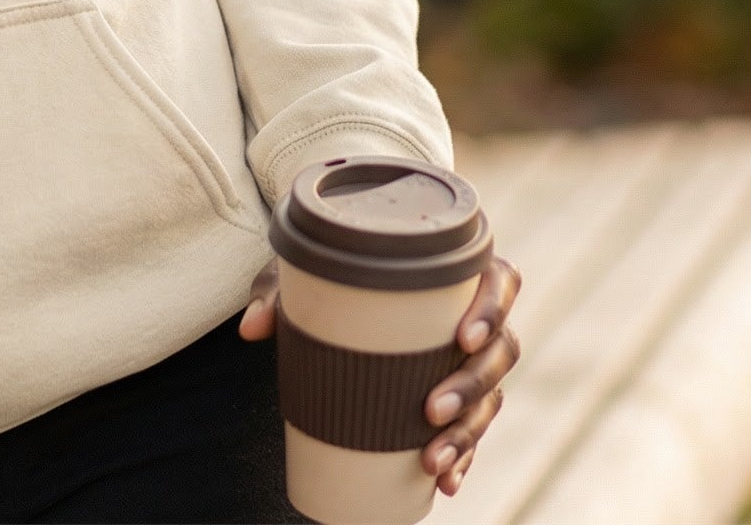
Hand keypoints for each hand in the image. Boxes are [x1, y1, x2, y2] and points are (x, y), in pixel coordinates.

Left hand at [237, 251, 522, 498]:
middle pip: (499, 350)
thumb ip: (277, 290)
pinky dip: (463, 457)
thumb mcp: (304, 270)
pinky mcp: (459, 396)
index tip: (462, 337)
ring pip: (491, 397)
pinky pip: (475, 431)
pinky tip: (446, 482)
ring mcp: (471, 360)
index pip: (499, 281)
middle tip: (431, 408)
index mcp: (455, 269)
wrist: (336, 288)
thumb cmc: (329, 269)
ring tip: (432, 460)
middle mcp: (474, 315)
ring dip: (468, 432)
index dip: (491, 308)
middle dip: (471, 384)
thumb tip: (250, 329)